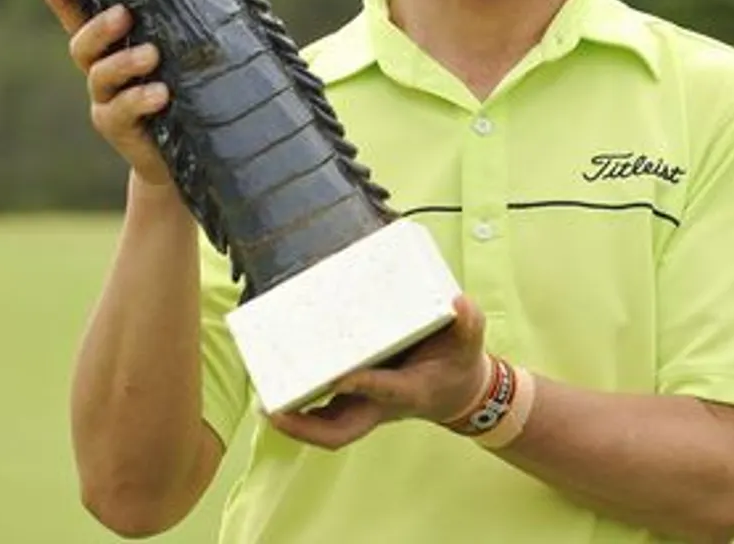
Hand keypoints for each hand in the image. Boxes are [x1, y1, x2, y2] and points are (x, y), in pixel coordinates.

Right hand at [37, 0, 173, 186]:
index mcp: (114, 46)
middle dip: (100, 27)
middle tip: (124, 15)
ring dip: (124, 62)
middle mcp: (101, 71)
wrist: (186, 153)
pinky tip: (160, 93)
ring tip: (152, 55)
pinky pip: (119, 109)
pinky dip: (138, 98)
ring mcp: (105, 99)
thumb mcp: (184, 58)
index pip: (80, 18)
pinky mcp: (115, 127)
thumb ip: (182, 31)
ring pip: (100, 75)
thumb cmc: (190, 92)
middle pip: (82, 44)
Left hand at [267, 295, 489, 450]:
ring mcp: (366, 407)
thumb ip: (468, 323)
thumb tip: (459, 303)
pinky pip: (324, 411)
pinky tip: (277, 386)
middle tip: (272, 410)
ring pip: (325, 426)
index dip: (363, 384)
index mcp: (409, 390)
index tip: (340, 374)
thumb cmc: (458, 365)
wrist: (458, 392)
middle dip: (304, 427)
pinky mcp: (357, 400)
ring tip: (263, 401)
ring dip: (294, 421)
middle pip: (338, 430)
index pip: (383, 390)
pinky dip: (301, 407)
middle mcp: (380, 406)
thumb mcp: (470, 343)